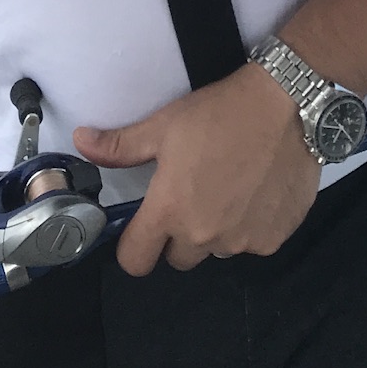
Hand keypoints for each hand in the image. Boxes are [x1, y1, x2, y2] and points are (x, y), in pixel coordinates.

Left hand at [74, 63, 320, 276]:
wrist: (285, 106)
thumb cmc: (219, 114)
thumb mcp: (164, 125)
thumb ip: (120, 145)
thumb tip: (81, 142)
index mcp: (170, 211)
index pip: (136, 261)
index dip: (134, 246)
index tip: (143, 226)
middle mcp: (204, 236)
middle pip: (178, 257)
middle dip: (179, 233)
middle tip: (192, 193)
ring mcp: (242, 242)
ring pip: (217, 249)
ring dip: (216, 230)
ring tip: (228, 188)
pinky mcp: (274, 239)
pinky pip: (251, 244)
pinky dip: (250, 226)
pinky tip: (257, 192)